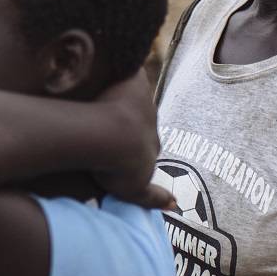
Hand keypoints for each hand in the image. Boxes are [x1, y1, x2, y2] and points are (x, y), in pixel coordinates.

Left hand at [94, 70, 172, 209]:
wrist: (109, 136)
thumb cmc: (118, 165)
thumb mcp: (135, 188)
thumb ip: (152, 197)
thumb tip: (175, 205)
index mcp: (152, 145)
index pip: (149, 144)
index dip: (134, 147)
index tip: (119, 149)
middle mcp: (153, 121)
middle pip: (142, 119)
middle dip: (128, 121)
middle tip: (107, 123)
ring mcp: (145, 101)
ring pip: (135, 98)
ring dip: (122, 98)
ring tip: (100, 98)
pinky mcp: (136, 81)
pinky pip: (132, 74)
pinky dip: (124, 73)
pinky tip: (105, 70)